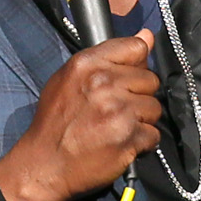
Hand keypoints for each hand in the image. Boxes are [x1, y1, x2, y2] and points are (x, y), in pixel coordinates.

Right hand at [0, 30, 160, 200]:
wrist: (45, 164)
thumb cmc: (56, 123)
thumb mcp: (70, 78)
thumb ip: (110, 55)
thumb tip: (147, 36)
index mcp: (89, 64)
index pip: (136, 48)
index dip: (136, 66)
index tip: (126, 80)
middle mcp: (104, 83)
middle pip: (150, 80)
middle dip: (138, 96)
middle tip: (116, 111)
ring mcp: (118, 111)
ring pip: (154, 108)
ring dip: (141, 121)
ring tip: (118, 128)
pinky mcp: (128, 138)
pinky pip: (153, 134)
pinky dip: (141, 143)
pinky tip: (121, 144)